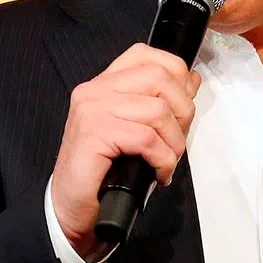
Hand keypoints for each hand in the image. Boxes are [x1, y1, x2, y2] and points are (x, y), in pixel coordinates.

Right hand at [51, 44, 200, 258]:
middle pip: (159, 78)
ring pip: (158, 110)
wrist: (70, 208)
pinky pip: (147, 139)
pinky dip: (163, 159)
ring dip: (174, 143)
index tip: (182, 104)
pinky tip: (158, 173)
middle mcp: (95, 90)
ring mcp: (92, 110)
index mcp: (104, 84)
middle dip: (182, 111)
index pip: (146, 54)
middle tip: (176, 141)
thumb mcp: (136, 129)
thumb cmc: (105, 172)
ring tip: (166, 161)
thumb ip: (159, 102)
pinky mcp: (94, 134)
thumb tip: (191, 81)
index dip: (175, 73)